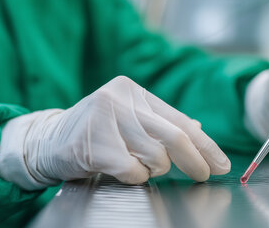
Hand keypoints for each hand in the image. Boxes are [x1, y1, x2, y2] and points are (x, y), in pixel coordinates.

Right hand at [0, 76, 230, 189]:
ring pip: (154, 157)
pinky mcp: (94, 142)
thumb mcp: (128, 119)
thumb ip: (160, 123)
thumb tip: (198, 129)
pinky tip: (117, 169)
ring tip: (134, 164)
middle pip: (173, 136)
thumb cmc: (95, 133)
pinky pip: (132, 170)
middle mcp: (120, 98)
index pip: (179, 119)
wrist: (47, 141)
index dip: (205, 144)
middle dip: (195, 160)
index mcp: (133, 91)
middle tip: (204, 175)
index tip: (221, 162)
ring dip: (151, 170)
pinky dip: (132, 176)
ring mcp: (105, 118)